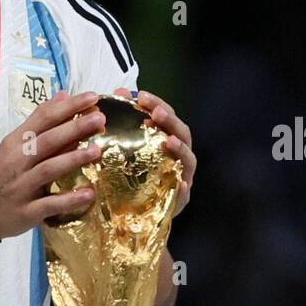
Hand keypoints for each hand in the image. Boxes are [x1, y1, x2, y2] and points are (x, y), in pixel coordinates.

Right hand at [0, 90, 105, 240]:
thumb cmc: (5, 173)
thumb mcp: (17, 144)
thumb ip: (40, 121)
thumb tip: (64, 95)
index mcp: (17, 141)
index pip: (43, 117)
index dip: (68, 107)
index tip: (93, 97)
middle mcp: (18, 161)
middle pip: (47, 141)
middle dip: (74, 128)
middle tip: (100, 118)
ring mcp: (21, 187)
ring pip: (48, 169)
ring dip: (73, 159)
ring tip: (97, 151)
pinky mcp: (27, 212)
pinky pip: (49, 204)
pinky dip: (69, 199)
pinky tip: (89, 193)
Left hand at [113, 87, 195, 217]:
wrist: (131, 214)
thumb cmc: (132, 174)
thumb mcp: (125, 146)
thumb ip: (124, 119)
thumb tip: (118, 92)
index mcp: (167, 139)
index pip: (166, 116)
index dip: (157, 104)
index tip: (140, 95)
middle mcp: (178, 156)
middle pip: (181, 133)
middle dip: (170, 121)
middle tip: (156, 113)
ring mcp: (182, 178)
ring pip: (188, 160)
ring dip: (180, 149)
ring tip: (169, 141)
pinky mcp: (178, 201)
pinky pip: (183, 195)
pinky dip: (183, 188)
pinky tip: (179, 183)